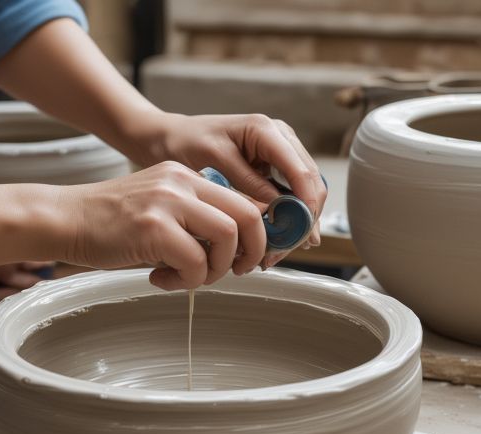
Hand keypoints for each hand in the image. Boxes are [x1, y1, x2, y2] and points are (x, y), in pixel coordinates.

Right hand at [57, 162, 265, 289]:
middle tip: (237, 271)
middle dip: (251, 251)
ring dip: (217, 269)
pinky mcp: (153, 227)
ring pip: (227, 237)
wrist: (64, 219)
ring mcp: (167, 202)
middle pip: (247, 215)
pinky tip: (162, 279)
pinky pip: (195, 261)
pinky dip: (187, 280)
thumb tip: (234, 249)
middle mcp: (181, 182)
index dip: (256, 233)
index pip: (243, 199)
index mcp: (186, 175)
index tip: (247, 256)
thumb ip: (193, 219)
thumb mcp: (158, 208)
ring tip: (191, 277)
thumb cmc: (109, 224)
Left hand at [125, 112, 327, 260]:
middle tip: (281, 253)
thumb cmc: (185, 143)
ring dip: (294, 225)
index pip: (301, 172)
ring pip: (304, 195)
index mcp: (266, 131)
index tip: (300, 235)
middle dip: (302, 222)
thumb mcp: (213, 161)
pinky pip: (289, 197)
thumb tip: (276, 205)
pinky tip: (272, 243)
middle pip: (310, 185)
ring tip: (273, 255)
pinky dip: (284, 221)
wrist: (170, 139)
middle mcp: (280, 140)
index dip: (306, 205)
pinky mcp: (273, 171)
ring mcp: (279, 155)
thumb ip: (247, 181)